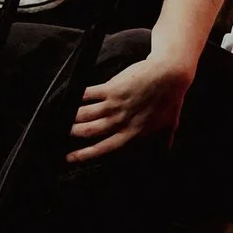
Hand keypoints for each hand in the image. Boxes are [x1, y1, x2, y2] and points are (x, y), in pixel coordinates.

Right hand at [66, 56, 193, 163]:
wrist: (170, 74)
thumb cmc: (171, 99)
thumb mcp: (169, 124)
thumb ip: (164, 141)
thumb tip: (165, 153)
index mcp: (133, 134)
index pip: (104, 148)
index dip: (85, 155)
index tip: (70, 158)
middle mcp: (122, 122)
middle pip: (89, 132)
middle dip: (73, 134)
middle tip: (61, 135)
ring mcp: (116, 105)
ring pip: (85, 115)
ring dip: (72, 117)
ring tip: (62, 117)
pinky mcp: (112, 88)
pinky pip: (88, 94)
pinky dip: (77, 96)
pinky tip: (69, 96)